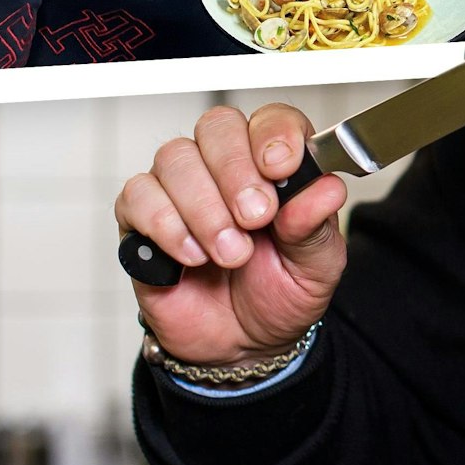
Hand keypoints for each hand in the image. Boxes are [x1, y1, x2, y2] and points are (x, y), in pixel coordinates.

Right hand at [115, 103, 348, 365]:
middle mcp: (224, 165)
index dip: (275, 135)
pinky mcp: (141, 217)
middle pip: (217, 127)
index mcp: (274, 165)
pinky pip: (138, 195)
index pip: (272, 120)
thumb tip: (327, 188)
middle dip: (236, 171)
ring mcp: (180, 187)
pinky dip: (166, 225)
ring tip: (230, 254)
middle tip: (256, 218)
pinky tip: (191, 256)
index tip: (282, 168)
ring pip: (176, 158)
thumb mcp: (316, 267)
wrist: (240, 345)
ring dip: (205, 208)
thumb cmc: (279, 293)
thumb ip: (316, 227)